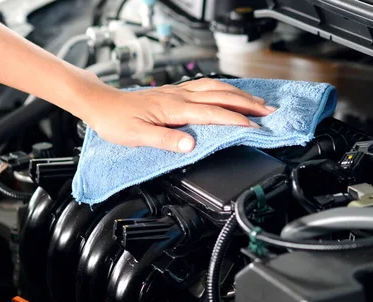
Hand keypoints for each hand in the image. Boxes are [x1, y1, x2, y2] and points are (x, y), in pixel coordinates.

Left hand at [77, 75, 275, 152]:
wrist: (102, 104)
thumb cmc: (117, 121)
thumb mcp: (138, 136)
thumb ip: (166, 140)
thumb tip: (190, 145)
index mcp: (174, 108)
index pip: (213, 113)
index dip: (236, 121)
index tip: (255, 129)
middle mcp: (180, 96)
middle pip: (222, 96)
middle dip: (248, 104)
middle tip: (270, 112)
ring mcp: (178, 91)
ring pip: (216, 88)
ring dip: (240, 94)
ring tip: (259, 102)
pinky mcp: (175, 91)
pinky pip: (206, 86)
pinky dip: (225, 88)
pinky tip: (231, 92)